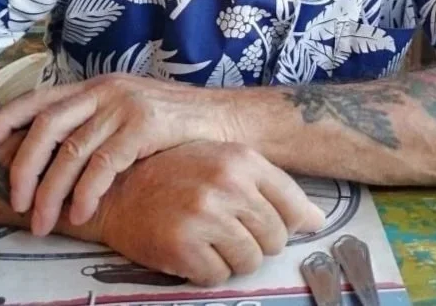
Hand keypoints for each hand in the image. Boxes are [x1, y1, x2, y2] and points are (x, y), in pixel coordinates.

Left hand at [0, 74, 230, 235]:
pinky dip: (87, 192)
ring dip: (51, 191)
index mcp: (99, 85)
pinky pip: (104, 164)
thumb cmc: (177, 122)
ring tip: (43, 222)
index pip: (42, 97)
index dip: (8, 117)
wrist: (227, 119)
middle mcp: (107, 89)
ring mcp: (126, 105)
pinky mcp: (146, 125)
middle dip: (24, 167)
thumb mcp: (131, 110)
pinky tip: (81, 213)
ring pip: (72, 151)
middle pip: (48, 126)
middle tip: (17, 203)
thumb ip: (98, 121)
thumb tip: (57, 152)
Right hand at [99, 141, 324, 285]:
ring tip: (208, 238)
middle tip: (227, 229)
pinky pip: (218, 277)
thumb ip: (271, 187)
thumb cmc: (176, 173)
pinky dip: (206, 271)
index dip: (288, 222)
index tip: (271, 224)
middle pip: (275, 239)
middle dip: (256, 242)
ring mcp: (205, 215)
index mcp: (242, 160)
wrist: (117, 187)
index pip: (293, 205)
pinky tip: (190, 249)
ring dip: (232, 259)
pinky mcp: (183, 246)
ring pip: (250, 261)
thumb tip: (318, 219)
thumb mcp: (225, 163)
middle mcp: (227, 184)